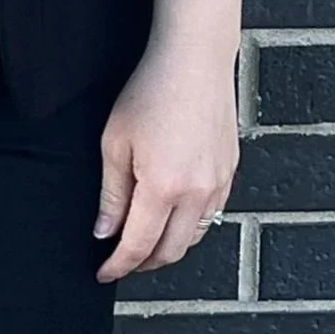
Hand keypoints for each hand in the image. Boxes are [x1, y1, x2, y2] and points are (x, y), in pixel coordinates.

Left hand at [92, 34, 240, 284]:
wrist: (194, 61)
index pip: (139, 245)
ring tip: (145, 239)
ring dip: (169, 246)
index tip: (103, 273)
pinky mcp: (230, 173)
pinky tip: (173, 214)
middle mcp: (197, 194)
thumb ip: (111, 194)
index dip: (118, 265)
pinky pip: (211, 215)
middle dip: (144, 263)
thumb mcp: (115, 142)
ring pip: (194, 236)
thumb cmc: (150, 92)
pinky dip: (190, 225)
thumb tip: (105, 232)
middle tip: (122, 261)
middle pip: (171, 251)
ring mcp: (218, 185)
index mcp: (163, 188)